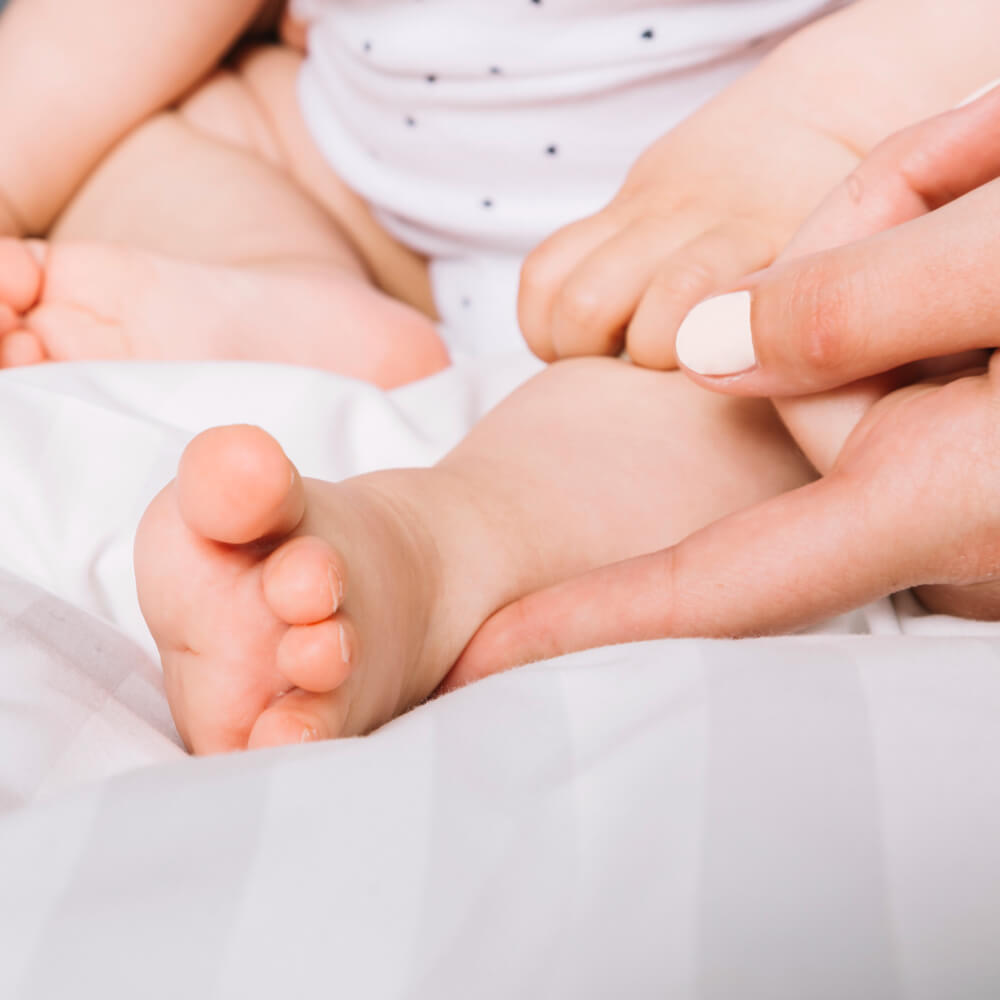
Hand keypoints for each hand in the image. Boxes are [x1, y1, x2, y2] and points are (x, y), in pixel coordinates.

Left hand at [444, 84, 999, 689]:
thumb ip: (864, 301)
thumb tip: (706, 352)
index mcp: (950, 487)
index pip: (725, 580)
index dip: (596, 623)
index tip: (487, 657)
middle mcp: (943, 496)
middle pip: (789, 394)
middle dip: (849, 266)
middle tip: (975, 184)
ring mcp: (959, 458)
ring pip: (833, 348)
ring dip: (900, 237)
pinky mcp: (968, 422)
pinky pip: (886, 336)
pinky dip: (926, 245)